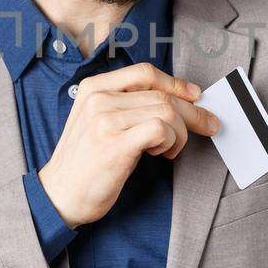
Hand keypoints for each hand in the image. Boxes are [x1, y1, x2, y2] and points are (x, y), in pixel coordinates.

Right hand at [38, 62, 218, 227]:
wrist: (60, 195)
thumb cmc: (85, 162)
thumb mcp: (99, 121)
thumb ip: (128, 105)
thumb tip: (179, 99)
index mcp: (93, 88)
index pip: (145, 73)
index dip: (176, 83)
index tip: (195, 96)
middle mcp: (98, 99)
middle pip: (162, 94)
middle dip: (192, 112)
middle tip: (208, 126)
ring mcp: (105, 120)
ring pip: (166, 111)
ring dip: (179, 133)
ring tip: (168, 149)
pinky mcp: (115, 143)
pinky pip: (160, 129)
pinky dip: (170, 142)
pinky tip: (158, 154)